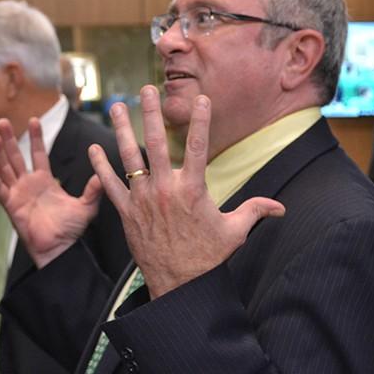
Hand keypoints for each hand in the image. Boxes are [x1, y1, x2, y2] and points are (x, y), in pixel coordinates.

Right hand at [0, 117, 103, 268]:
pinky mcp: (11, 207)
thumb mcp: (86, 206)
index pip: (38, 154)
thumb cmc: (71, 230)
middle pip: (16, 157)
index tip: (33, 119)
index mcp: (45, 180)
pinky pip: (0, 191)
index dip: (36, 137)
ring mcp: (18, 194)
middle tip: (2, 121)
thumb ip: (93, 190)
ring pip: (5, 169)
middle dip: (10, 139)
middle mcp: (28, 184)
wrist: (60, 249)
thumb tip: (101, 174)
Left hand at [88, 86, 284, 298]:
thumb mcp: (234, 232)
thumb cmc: (207, 257)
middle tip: (147, 89)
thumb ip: (254, 211)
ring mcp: (143, 200)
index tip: (201, 98)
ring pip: (129, 158)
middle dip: (152, 113)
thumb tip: (280, 207)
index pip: (197, 147)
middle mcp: (165, 190)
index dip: (200, 121)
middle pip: (156, 143)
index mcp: (193, 190)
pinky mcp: (126, 212)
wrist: (180, 284)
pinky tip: (93, 149)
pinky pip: (110, 185)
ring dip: (121, 129)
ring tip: (117, 106)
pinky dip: (100, 167)